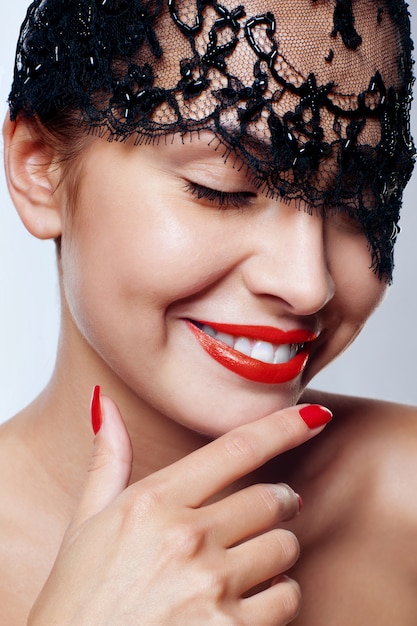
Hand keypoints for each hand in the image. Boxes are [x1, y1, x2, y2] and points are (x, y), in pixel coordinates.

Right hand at [28, 394, 330, 624]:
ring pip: (285, 548)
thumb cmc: (78, 604)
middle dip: (278, 503)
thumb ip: (107, 461)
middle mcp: (186, 538)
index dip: (283, 427)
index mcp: (152, 503)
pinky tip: (249, 601)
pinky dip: (278, 596)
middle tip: (267, 512)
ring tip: (250, 562)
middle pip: (271, 499)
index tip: (314, 416)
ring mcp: (211, 588)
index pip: (236, 448)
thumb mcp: (84, 525)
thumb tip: (107, 404)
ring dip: (277, 551)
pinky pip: (286, 599)